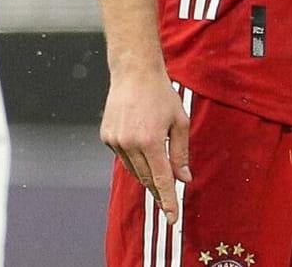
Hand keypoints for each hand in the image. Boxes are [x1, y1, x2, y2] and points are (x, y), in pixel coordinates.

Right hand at [100, 70, 191, 224]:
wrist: (134, 73)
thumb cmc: (161, 95)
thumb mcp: (180, 122)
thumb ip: (181, 153)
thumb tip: (184, 178)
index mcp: (151, 141)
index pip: (161, 180)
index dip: (168, 201)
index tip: (172, 218)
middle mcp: (130, 143)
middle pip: (146, 178)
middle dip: (159, 189)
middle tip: (168, 198)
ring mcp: (115, 141)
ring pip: (133, 169)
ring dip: (146, 172)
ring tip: (156, 162)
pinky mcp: (106, 137)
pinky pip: (123, 157)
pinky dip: (134, 157)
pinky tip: (141, 142)